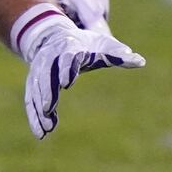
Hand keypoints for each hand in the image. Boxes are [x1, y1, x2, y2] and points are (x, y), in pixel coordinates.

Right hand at [16, 8, 143, 138]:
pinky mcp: (33, 83)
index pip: (66, 57)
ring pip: (35, 90)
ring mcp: (38, 71)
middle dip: (46, 91)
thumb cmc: (85, 44)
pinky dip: (34, 116)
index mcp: (69, 47)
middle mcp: (49, 58)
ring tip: (46, 129)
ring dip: (38, 109)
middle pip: (45, 75)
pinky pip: (31, 100)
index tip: (66, 83)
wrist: (55, 37)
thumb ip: (119, 54)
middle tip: (49, 109)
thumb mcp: (103, 45)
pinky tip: (41, 133)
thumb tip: (140, 61)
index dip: (66, 69)